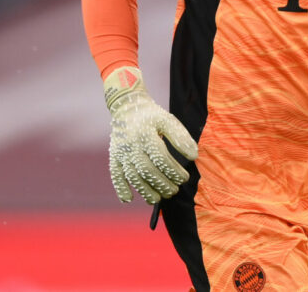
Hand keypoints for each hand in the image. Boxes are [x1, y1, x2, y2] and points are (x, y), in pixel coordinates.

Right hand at [103, 66, 197, 203]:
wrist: (127, 108)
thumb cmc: (152, 117)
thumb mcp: (168, 120)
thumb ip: (181, 137)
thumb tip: (194, 156)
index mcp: (146, 134)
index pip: (161, 158)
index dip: (173, 170)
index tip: (185, 178)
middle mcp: (131, 145)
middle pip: (147, 170)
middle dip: (162, 183)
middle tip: (174, 191)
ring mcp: (121, 153)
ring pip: (132, 176)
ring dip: (145, 191)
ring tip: (159, 199)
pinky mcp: (113, 157)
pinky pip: (115, 175)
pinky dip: (120, 189)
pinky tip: (128, 200)